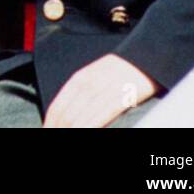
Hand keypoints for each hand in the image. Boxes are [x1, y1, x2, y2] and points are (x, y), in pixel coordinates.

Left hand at [43, 53, 157, 126]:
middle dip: (60, 128)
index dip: (50, 122)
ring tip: (67, 137)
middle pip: (67, 115)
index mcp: (79, 79)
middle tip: (55, 135)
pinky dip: (91, 126)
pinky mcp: (121, 97)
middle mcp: (88, 84)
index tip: (48, 129)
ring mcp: (104, 90)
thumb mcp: (94, 76)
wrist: (145, 56)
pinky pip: (102, 115)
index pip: (58, 107)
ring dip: (72, 129)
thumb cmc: (120, 70)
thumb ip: (80, 93)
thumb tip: (68, 113)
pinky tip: (84, 131)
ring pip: (81, 117)